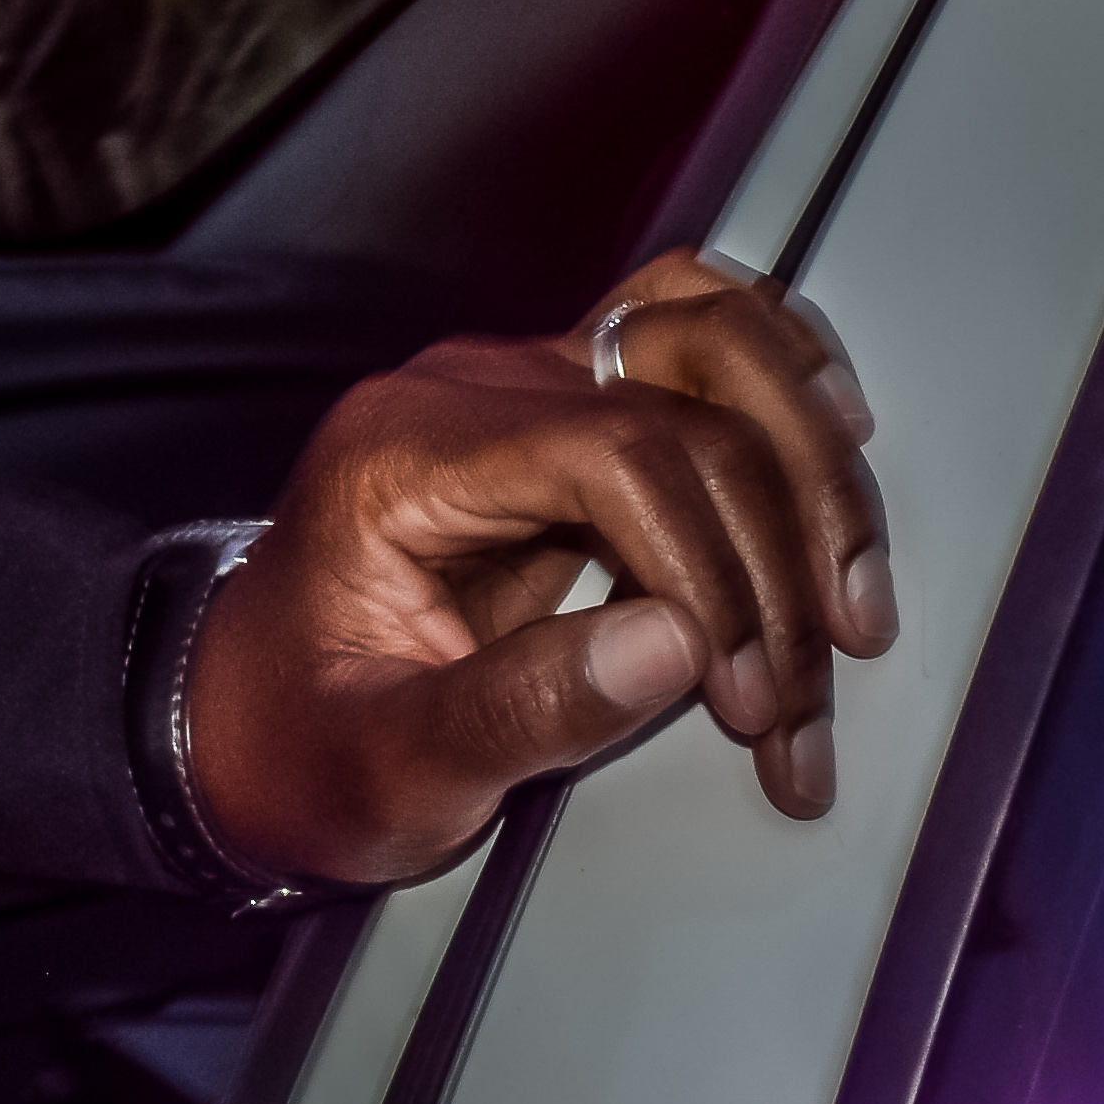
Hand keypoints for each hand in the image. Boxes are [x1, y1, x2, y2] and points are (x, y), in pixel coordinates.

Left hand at [178, 251, 890, 889]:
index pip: (613, 450)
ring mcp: (526, 386)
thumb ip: (520, 709)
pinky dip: (783, 392)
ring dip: (808, 468)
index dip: (706, 566)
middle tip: (801, 689)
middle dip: (778, 547)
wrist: (254, 724)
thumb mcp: (390, 765)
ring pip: (711, 338)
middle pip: (685, 391)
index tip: (736, 686)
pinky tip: (840, 449)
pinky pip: (697, 342)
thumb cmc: (306, 743)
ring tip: (850, 604)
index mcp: (405, 452)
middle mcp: (470, 389)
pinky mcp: (572, 413)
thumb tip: (674, 643)